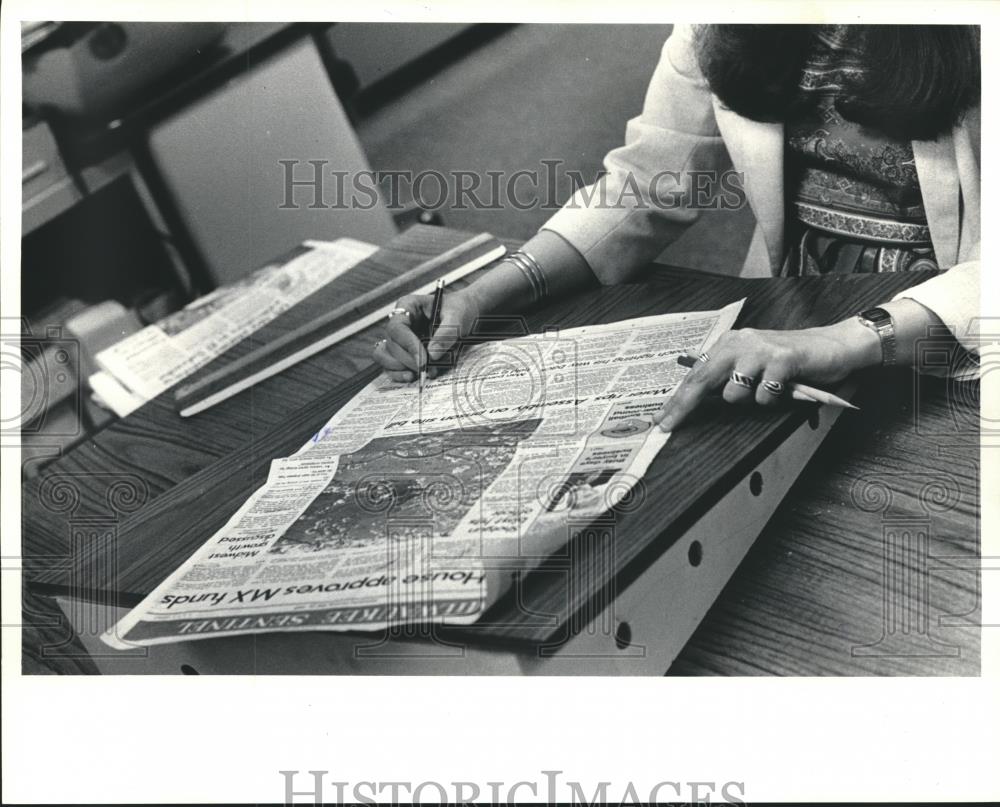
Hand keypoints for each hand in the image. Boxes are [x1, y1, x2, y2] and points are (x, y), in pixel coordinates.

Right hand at [373, 288, 480, 381]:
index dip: (408, 345)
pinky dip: (399, 374)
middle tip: (428, 369)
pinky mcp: (403, 351)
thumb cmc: (460, 310)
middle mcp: (400, 322)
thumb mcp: (457, 317)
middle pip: (392, 344)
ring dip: (401, 368)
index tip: (423, 360)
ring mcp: (399, 338)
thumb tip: (432, 355)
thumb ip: (446, 334)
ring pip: (386, 356)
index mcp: (408, 306)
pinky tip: (412, 377)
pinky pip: (391, 365)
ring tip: (423, 373)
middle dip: (409, 360)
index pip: (398, 328)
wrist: (466, 316)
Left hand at [652, 318, 881, 430]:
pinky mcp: (781, 360)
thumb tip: (697, 401)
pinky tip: (784, 387)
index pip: (696, 375)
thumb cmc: (789, 360)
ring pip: (734, 394)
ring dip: (750, 401)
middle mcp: (740, 342)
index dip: (676, 400)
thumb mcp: (753, 363)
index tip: (660, 420)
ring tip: (769, 389)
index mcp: (729, 344)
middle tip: (667, 426)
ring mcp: (760, 350)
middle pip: (702, 381)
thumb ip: (728, 376)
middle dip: (683, 407)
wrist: (832, 345)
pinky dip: (774, 400)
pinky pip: (764, 396)